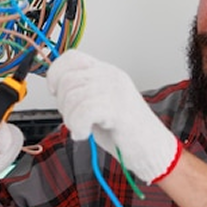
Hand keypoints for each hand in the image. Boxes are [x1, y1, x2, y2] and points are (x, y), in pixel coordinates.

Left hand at [47, 49, 180, 184]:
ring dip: (70, 119)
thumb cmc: (124, 132)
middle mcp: (110, 76)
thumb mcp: (99, 104)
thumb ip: (81, 92)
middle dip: (62, 104)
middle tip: (74, 119)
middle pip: (67, 79)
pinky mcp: (118, 108)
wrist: (151, 150)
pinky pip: (83, 111)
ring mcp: (115, 90)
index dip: (56, 73)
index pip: (72, 57)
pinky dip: (78, 127)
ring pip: (72, 96)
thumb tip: (56, 89)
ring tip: (81, 128)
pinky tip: (84, 134)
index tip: (55, 92)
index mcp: (105, 72)